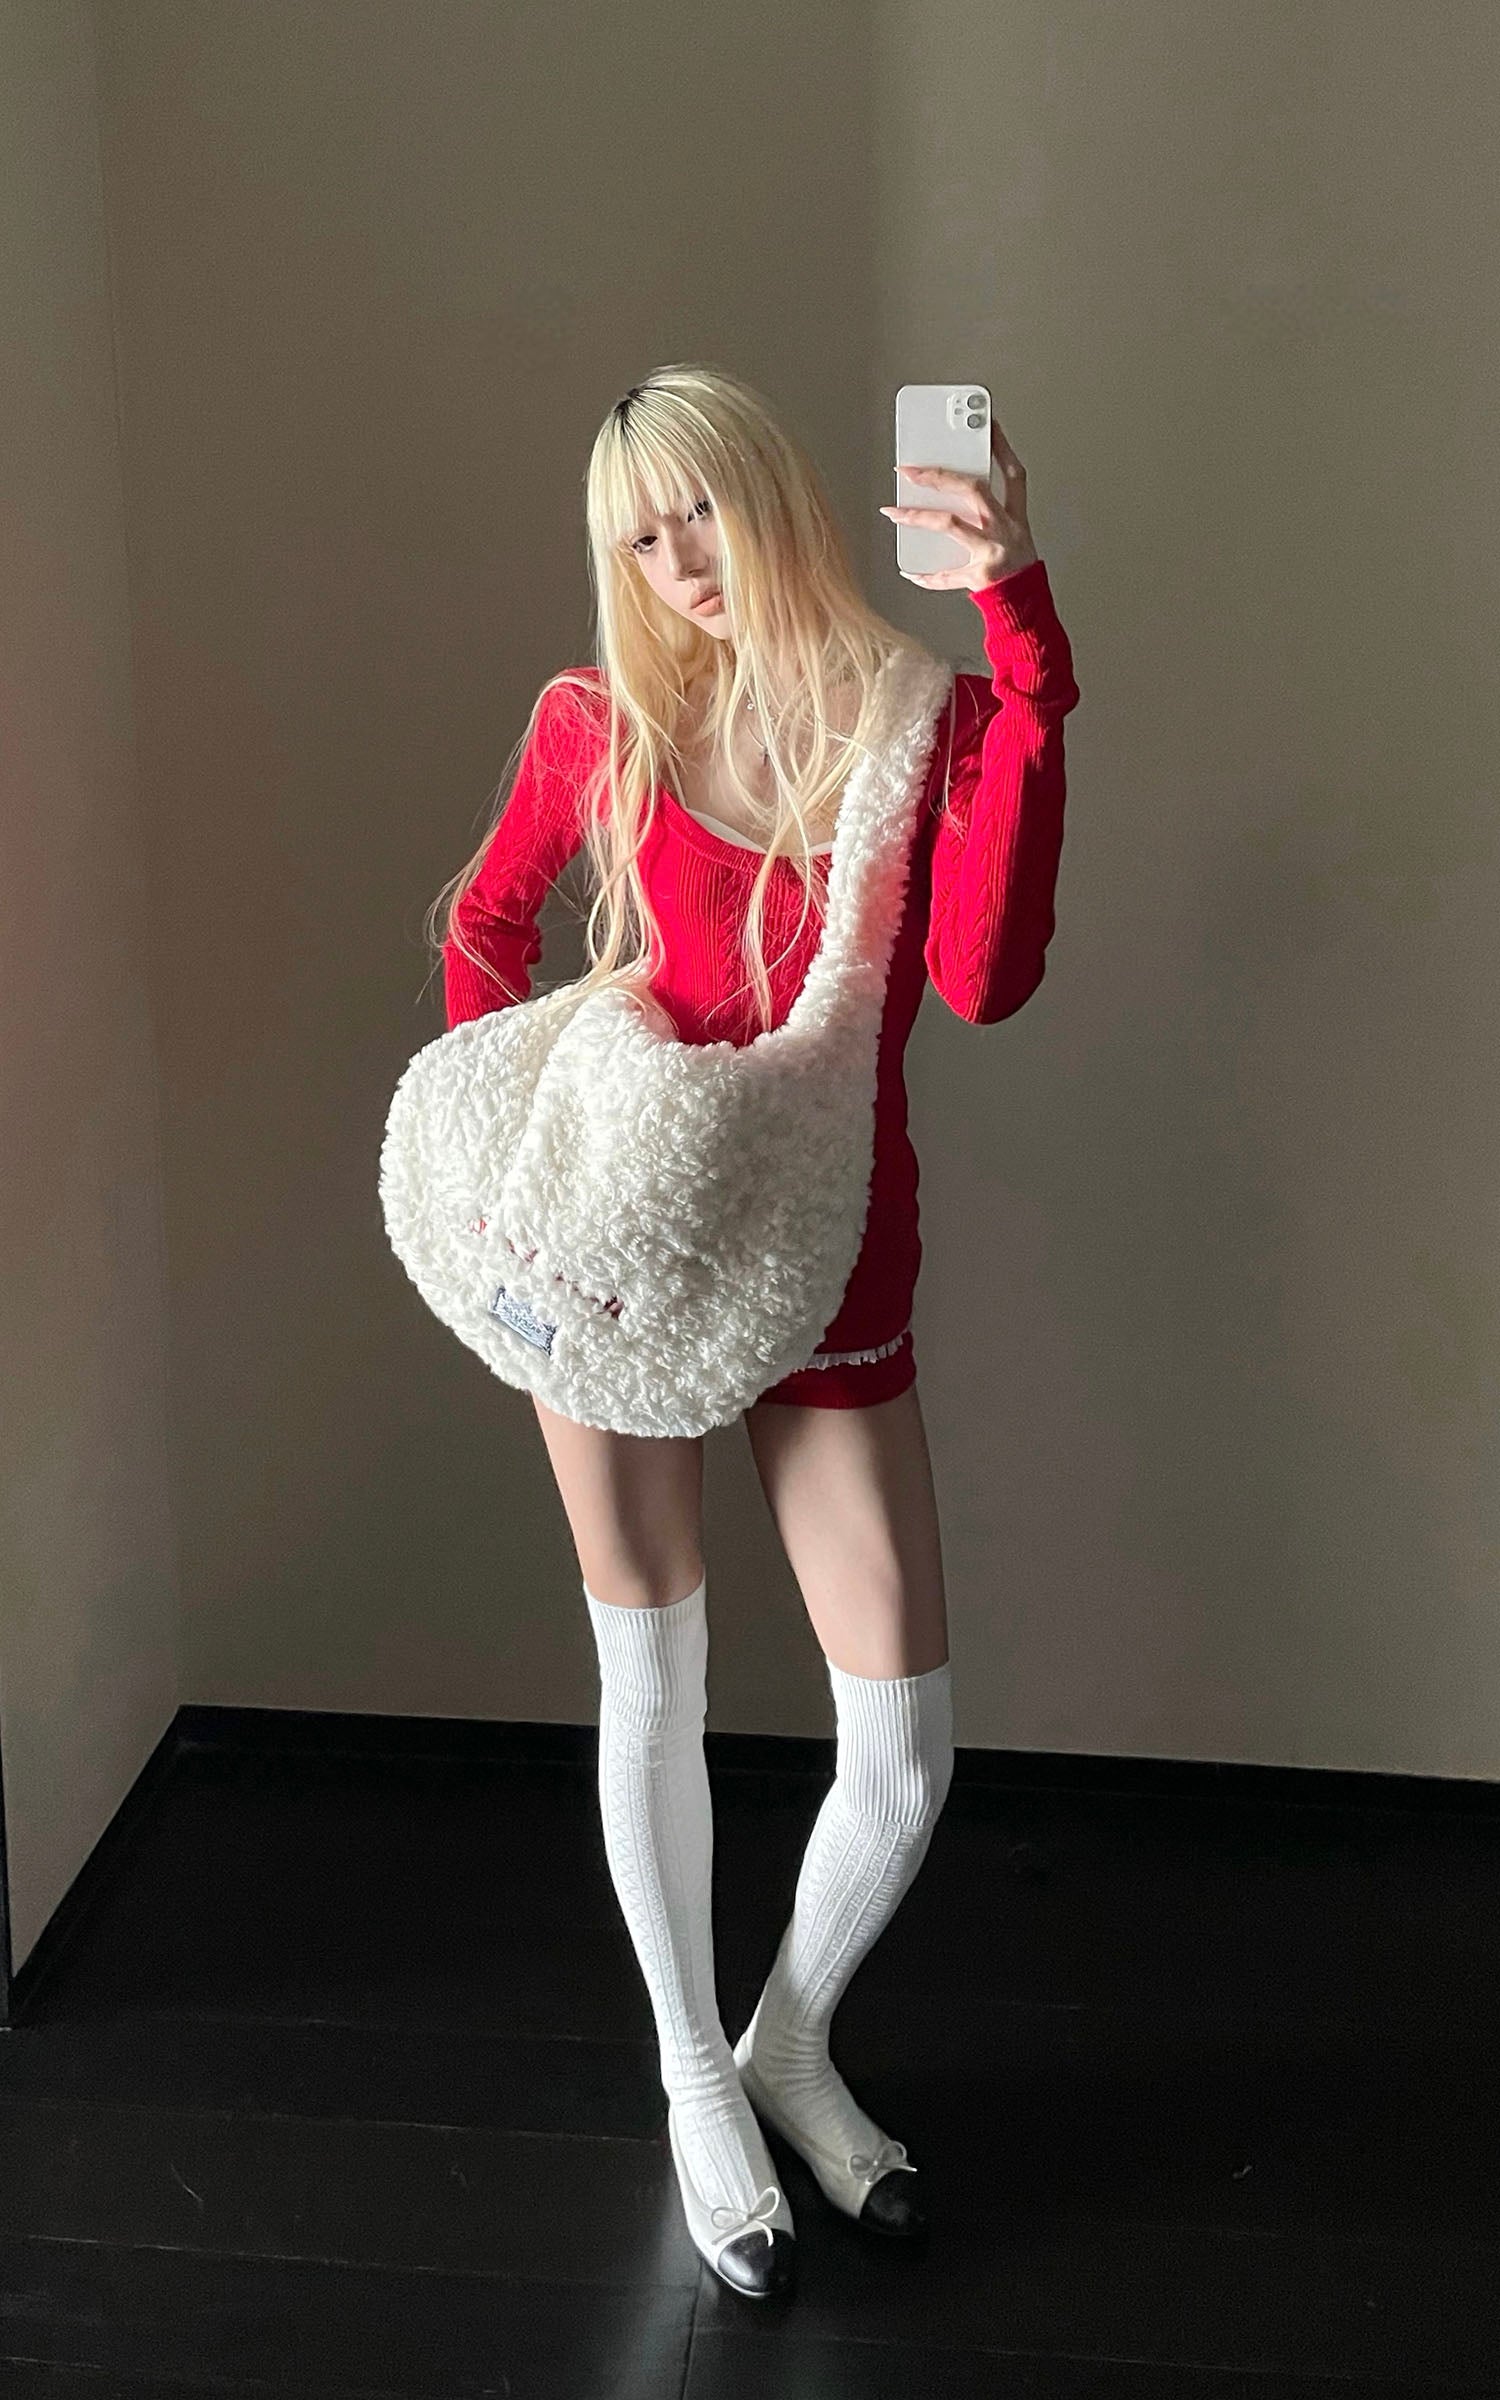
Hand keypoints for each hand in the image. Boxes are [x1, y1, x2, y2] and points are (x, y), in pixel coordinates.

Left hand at [879, 413, 1038, 590]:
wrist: (1026, 608)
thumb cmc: (1016, 570)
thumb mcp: (1013, 535)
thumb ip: (988, 514)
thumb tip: (948, 491)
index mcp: (1016, 517)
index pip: (1013, 474)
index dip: (1002, 448)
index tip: (988, 425)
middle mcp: (1005, 530)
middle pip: (972, 490)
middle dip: (939, 475)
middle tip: (911, 470)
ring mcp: (991, 551)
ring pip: (949, 524)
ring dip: (917, 516)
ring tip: (893, 511)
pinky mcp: (978, 576)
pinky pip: (944, 574)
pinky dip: (924, 574)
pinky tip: (908, 570)